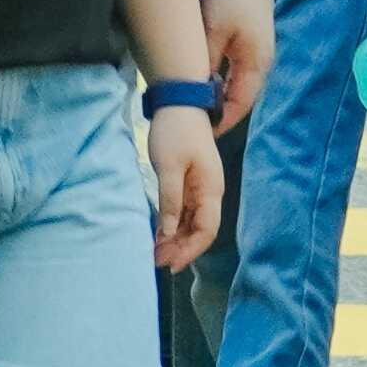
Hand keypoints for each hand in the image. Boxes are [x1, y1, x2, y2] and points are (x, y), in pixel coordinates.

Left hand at [147, 104, 225, 273]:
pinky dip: (173, 225)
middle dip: (181, 249)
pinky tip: (159, 234)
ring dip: (176, 239)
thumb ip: (171, 201)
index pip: (206, 230)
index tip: (170, 264)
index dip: (190, 250)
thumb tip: (169, 232)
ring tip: (155, 252)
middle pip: (201, 230)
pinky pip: (186, 211)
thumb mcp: (169, 168)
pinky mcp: (191, 182)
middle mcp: (211, 192)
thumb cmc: (175, 132)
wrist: (179, 102)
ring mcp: (202, 188)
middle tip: (156, 261)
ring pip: (193, 223)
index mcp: (211, 189)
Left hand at [201, 0, 277, 124]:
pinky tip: (202, 75)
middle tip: (191, 118)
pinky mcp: (250, 35)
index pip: (238, 106)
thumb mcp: (212, 30)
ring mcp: (257, 47)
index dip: (219, 123)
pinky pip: (234, 66)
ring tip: (192, 100)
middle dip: (217, 110)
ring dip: (217, 92)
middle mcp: (260, 60)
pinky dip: (219, 76)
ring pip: (235, 81)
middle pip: (238, 96)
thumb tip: (195, 92)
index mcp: (256, 64)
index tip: (198, 132)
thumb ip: (205, 64)